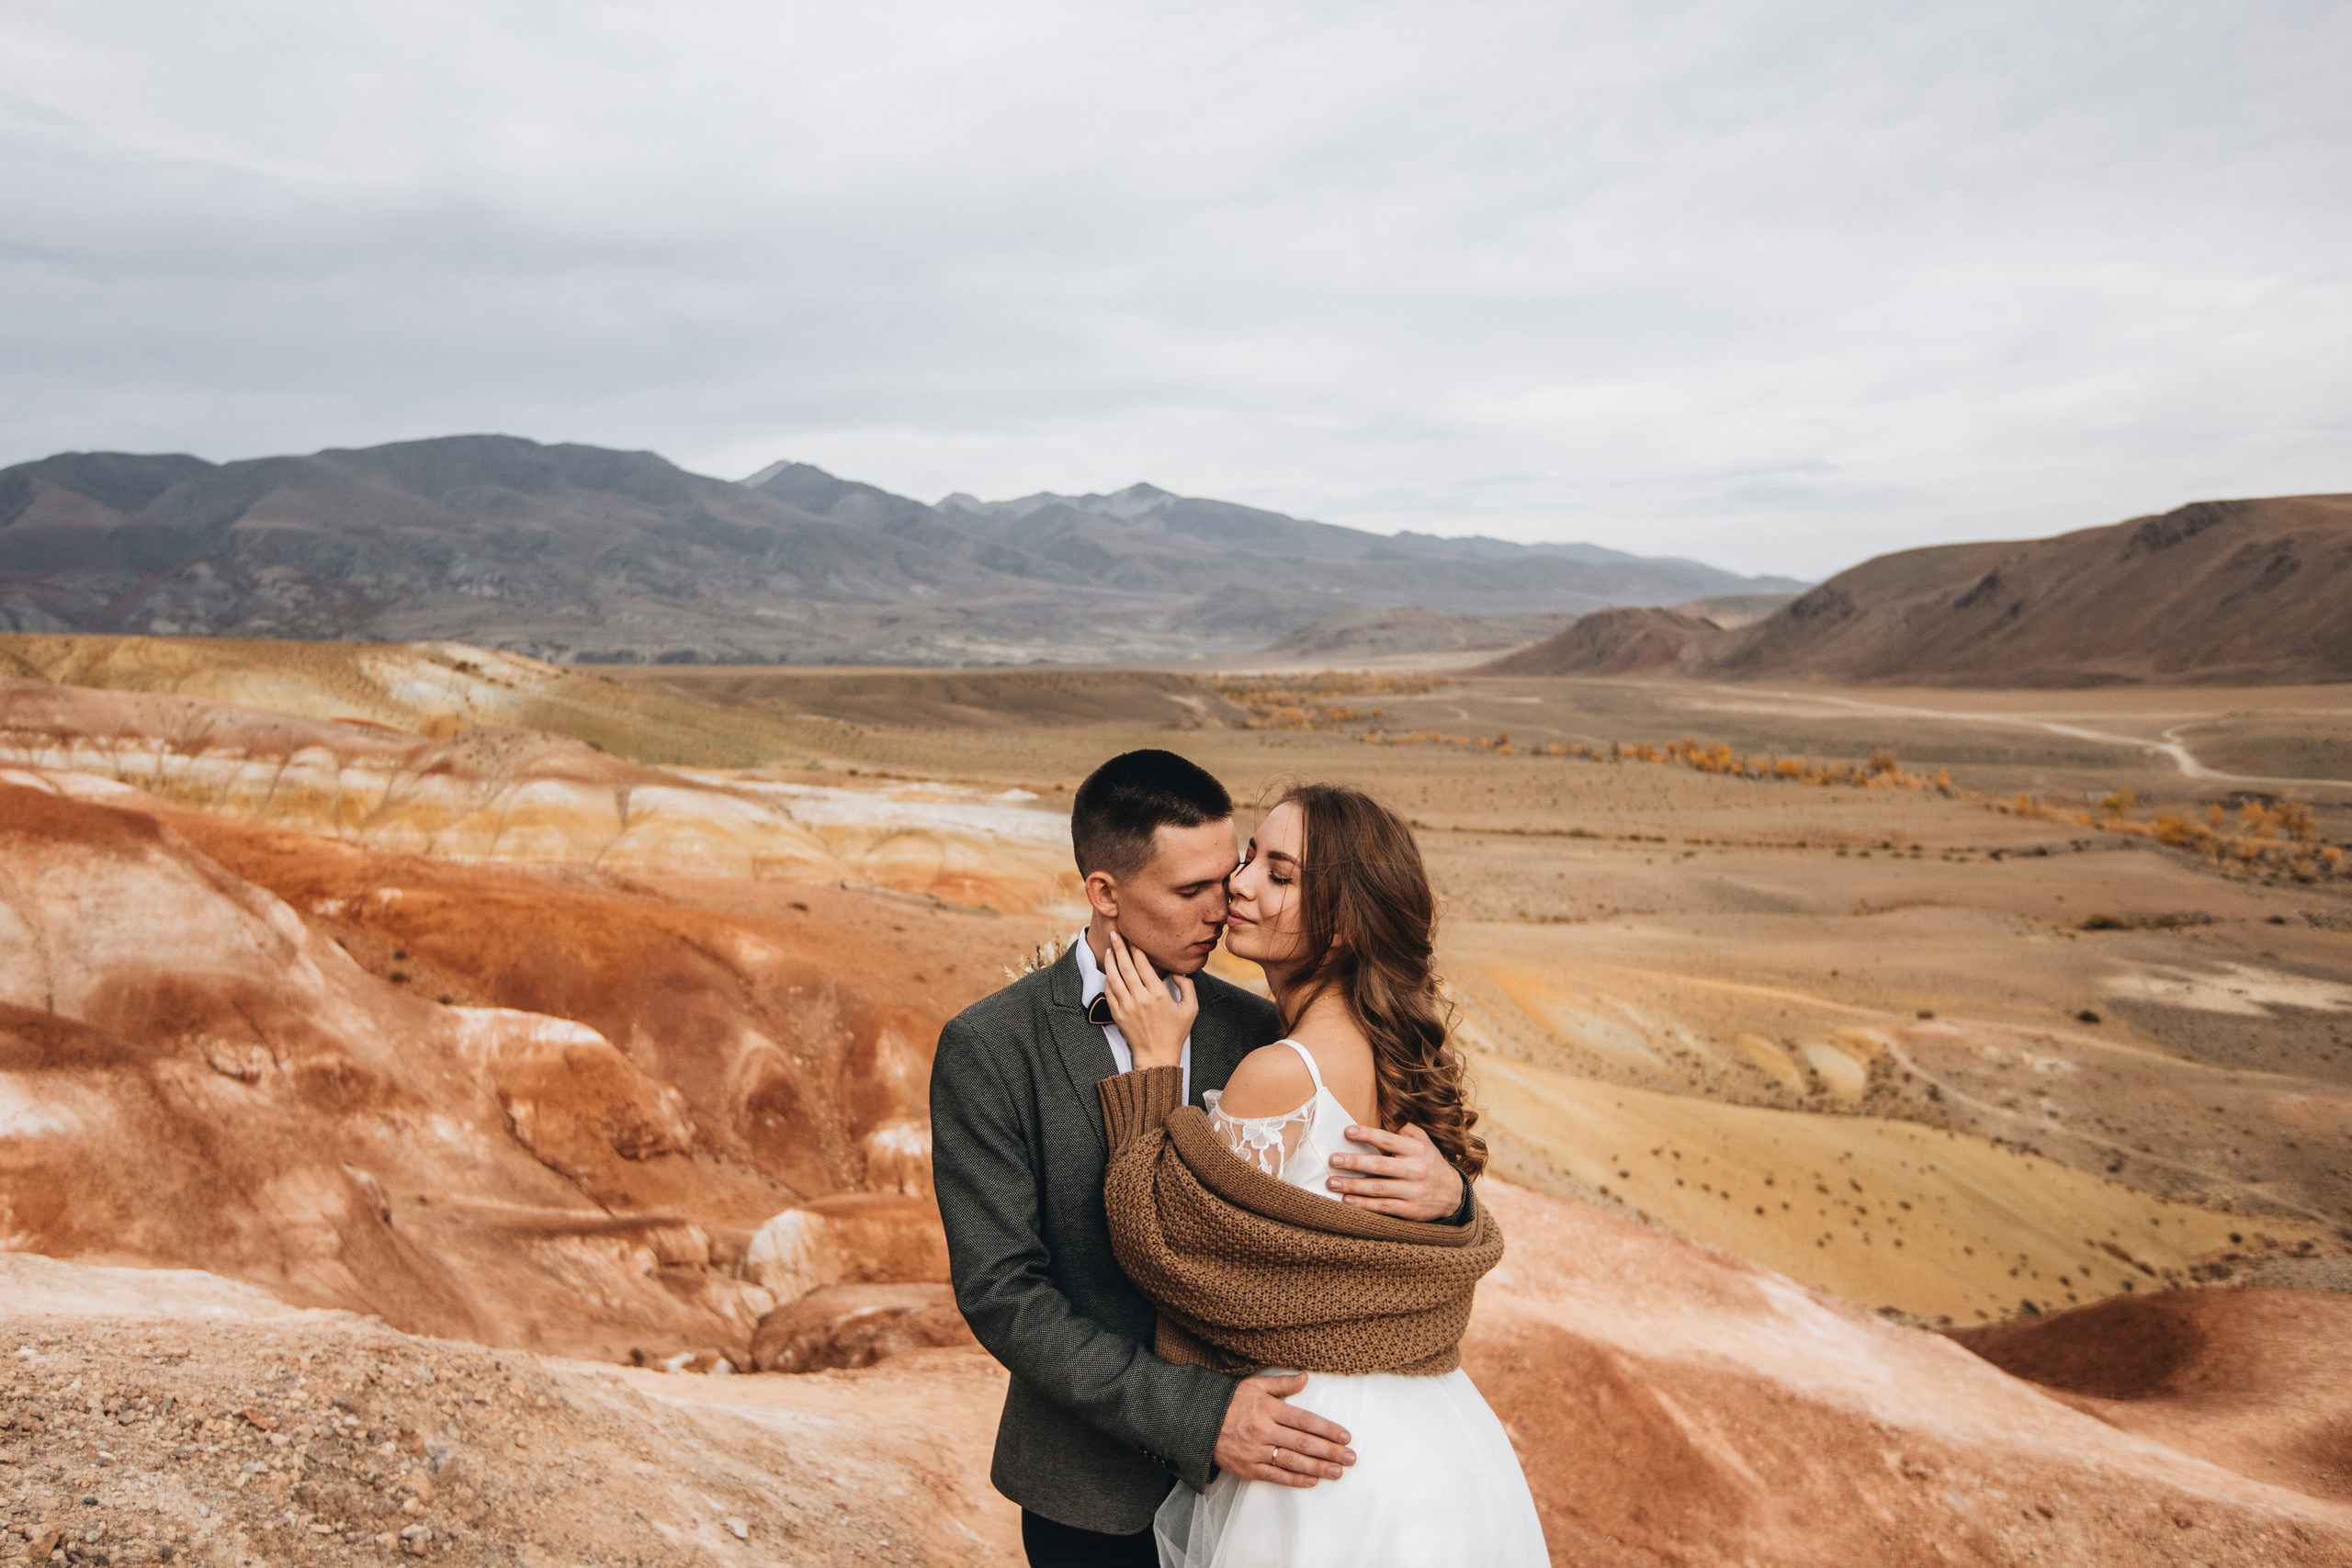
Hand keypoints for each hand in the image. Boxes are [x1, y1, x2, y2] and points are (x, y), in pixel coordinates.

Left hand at [1101, 930, 1195, 1070]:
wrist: (1157, 1055)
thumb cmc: (1175, 1032)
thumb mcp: (1191, 1008)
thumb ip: (1187, 986)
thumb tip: (1177, 971)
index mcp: (1159, 994)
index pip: (1143, 965)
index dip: (1136, 949)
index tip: (1132, 939)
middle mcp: (1141, 998)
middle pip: (1126, 966)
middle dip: (1119, 948)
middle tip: (1115, 934)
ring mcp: (1127, 1006)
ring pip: (1114, 977)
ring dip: (1110, 961)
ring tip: (1109, 949)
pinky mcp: (1118, 1014)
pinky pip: (1109, 992)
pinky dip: (1107, 980)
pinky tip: (1108, 971)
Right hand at [1212, 1373, 1353, 1487]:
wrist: (1198, 1422)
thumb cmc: (1230, 1402)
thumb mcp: (1255, 1385)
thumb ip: (1282, 1383)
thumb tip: (1306, 1377)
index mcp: (1268, 1408)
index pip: (1304, 1420)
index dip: (1327, 1429)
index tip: (1345, 1436)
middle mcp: (1264, 1430)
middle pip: (1303, 1443)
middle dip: (1330, 1452)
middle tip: (1350, 1458)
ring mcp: (1255, 1451)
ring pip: (1293, 1462)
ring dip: (1318, 1468)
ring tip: (1338, 1472)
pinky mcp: (1248, 1468)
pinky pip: (1275, 1476)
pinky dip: (1295, 1480)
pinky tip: (1312, 1481)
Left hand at [1327, 1123, 1464, 1219]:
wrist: (1454, 1195)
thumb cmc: (1430, 1163)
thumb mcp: (1424, 1142)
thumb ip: (1404, 1127)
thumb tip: (1387, 1107)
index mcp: (1418, 1150)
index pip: (1389, 1140)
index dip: (1368, 1135)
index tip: (1348, 1132)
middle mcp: (1416, 1170)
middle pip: (1380, 1166)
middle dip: (1355, 1163)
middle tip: (1334, 1160)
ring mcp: (1414, 1192)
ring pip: (1379, 1188)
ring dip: (1353, 1186)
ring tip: (1332, 1183)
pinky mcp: (1411, 1210)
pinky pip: (1384, 1207)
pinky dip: (1364, 1205)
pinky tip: (1348, 1201)